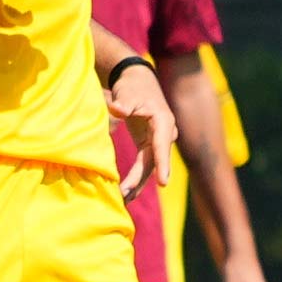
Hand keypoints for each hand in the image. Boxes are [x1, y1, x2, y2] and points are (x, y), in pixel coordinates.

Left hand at [106, 60, 177, 198]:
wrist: (138, 82)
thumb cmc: (132, 87)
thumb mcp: (127, 93)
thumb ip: (123, 103)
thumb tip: (117, 110)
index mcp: (162, 122)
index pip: (162, 146)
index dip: (162, 165)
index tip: (163, 183)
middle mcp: (164, 134)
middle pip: (154, 161)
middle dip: (141, 180)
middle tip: (125, 195)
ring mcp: (157, 141)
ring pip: (149, 166)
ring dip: (137, 183)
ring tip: (123, 200)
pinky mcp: (149, 144)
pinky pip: (144, 164)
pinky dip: (136, 177)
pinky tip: (126, 192)